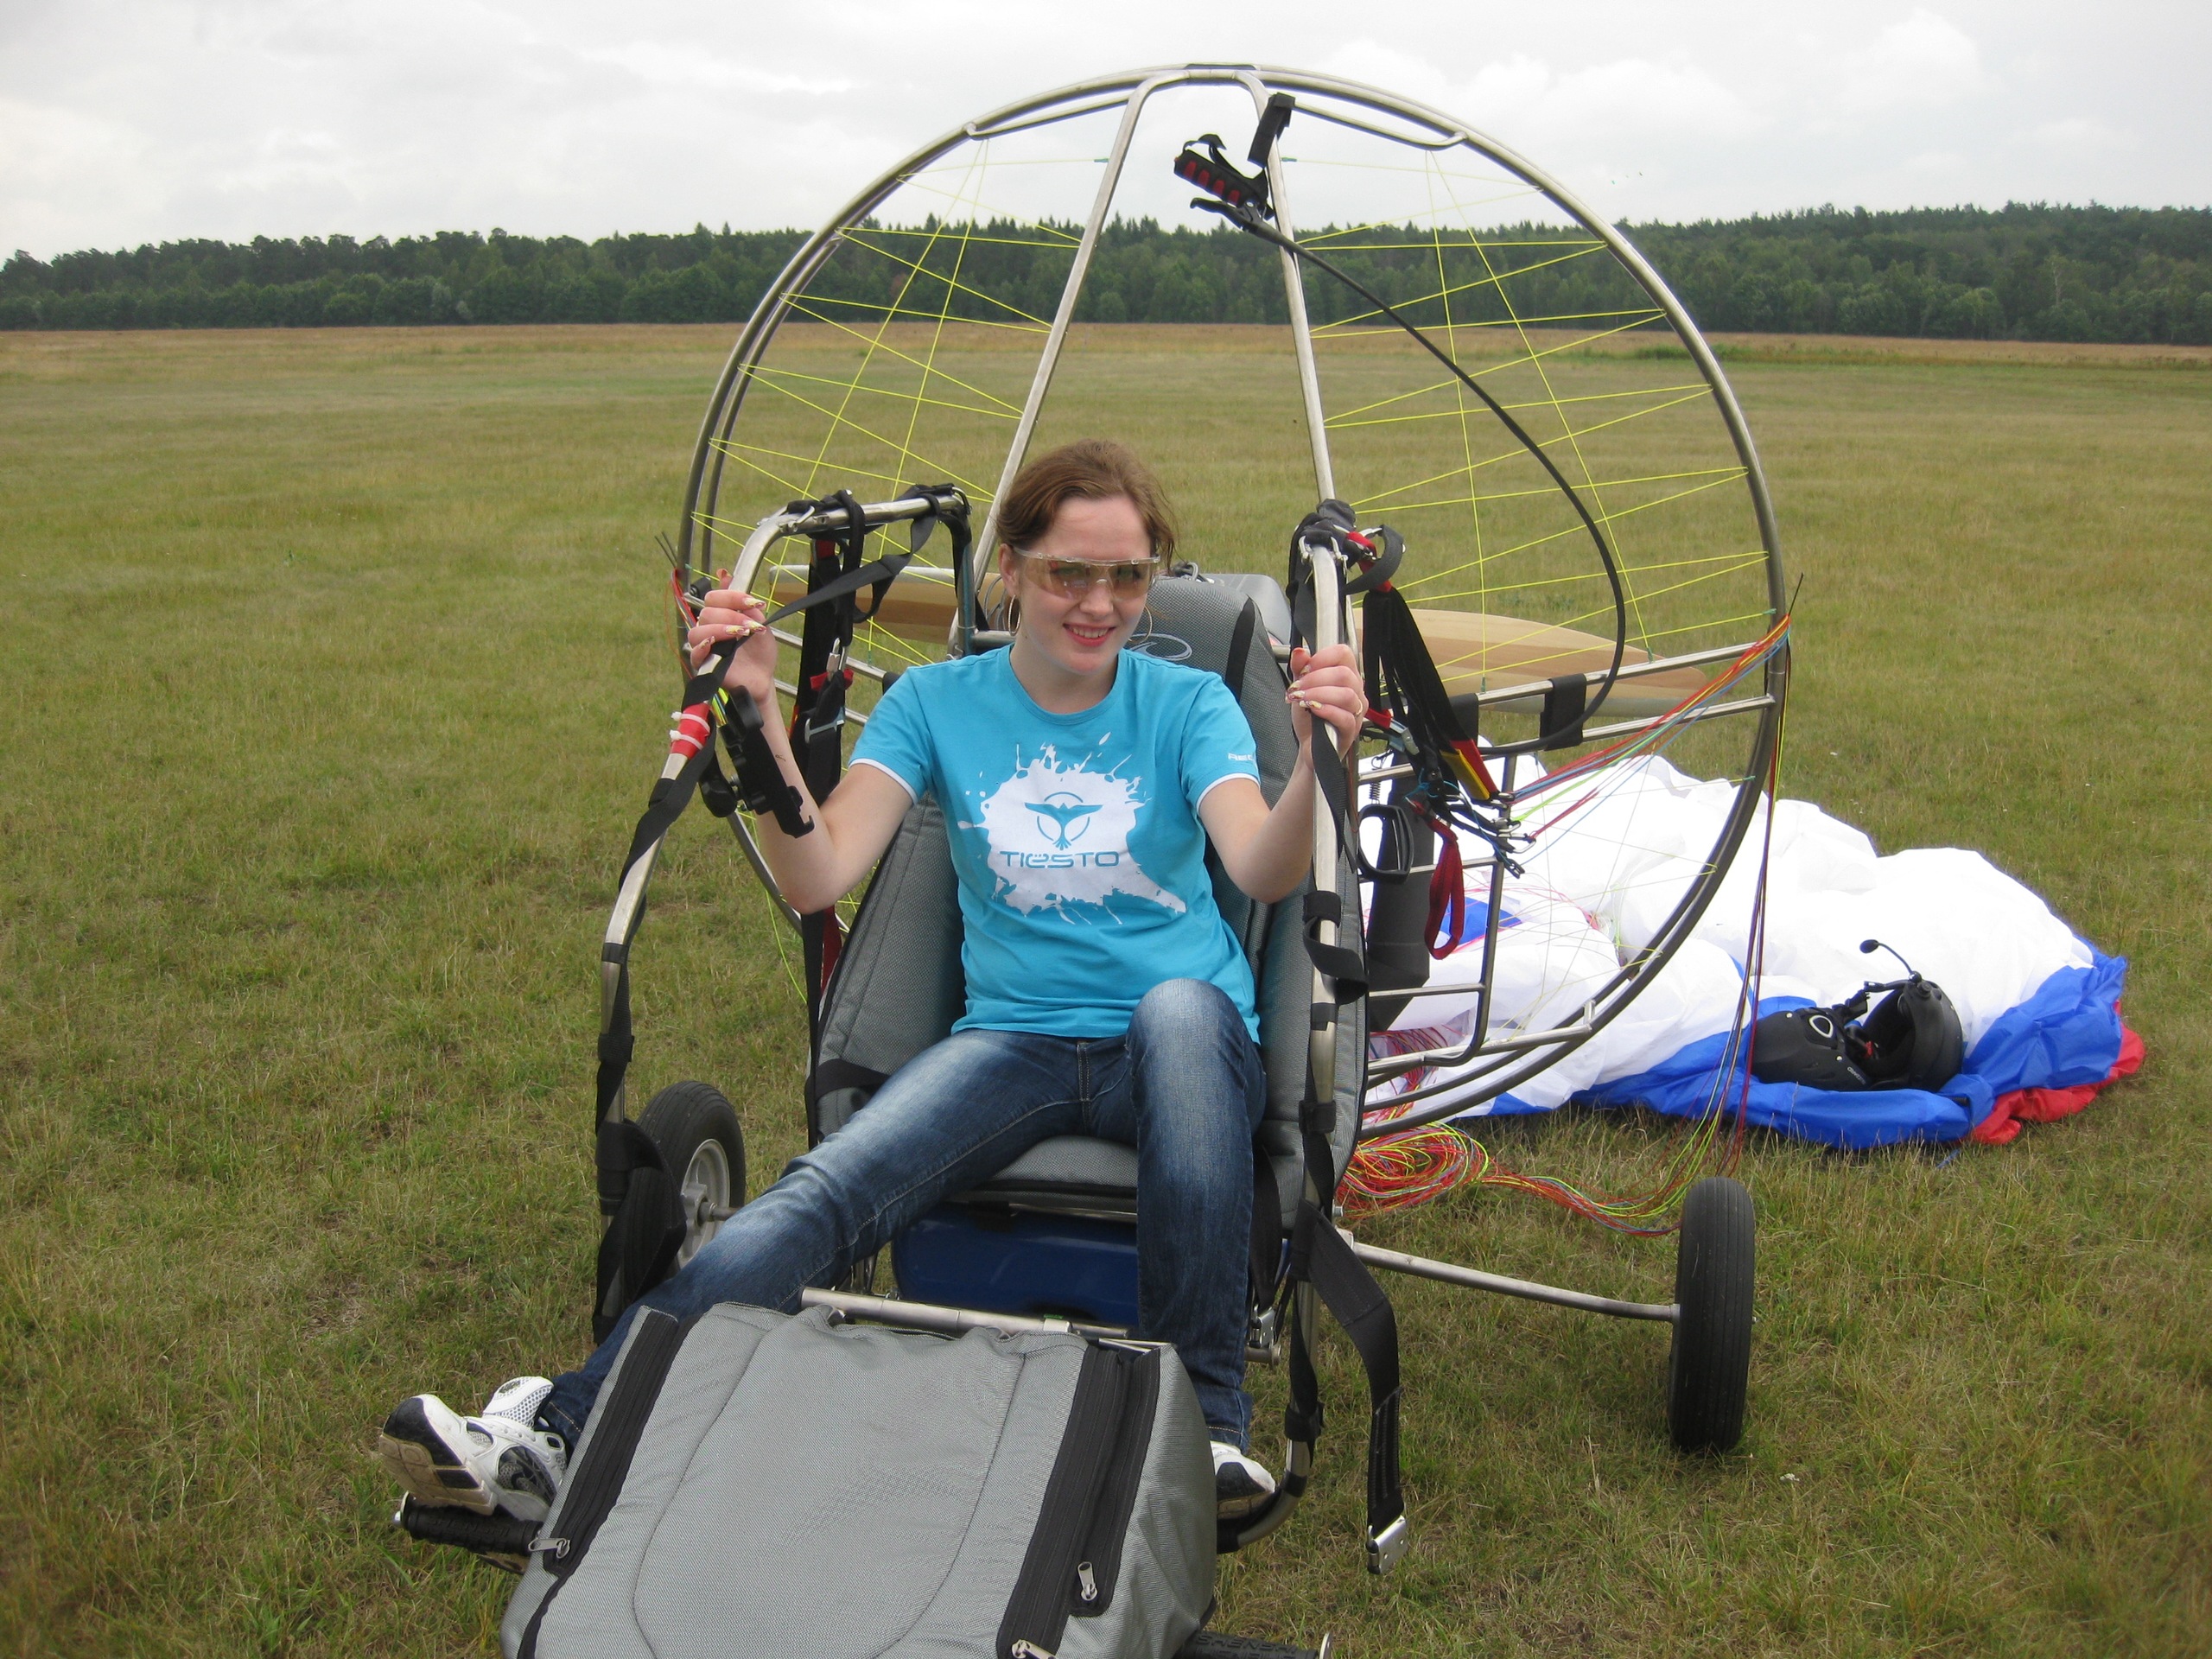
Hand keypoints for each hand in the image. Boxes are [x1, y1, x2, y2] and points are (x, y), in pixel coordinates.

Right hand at [686, 582, 776, 709]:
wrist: (763, 676)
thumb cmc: (759, 651)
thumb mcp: (758, 621)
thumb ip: (743, 601)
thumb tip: (725, 575)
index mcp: (720, 616)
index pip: (714, 597)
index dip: (732, 597)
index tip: (753, 603)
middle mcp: (709, 628)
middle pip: (707, 612)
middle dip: (731, 616)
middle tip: (750, 626)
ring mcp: (705, 646)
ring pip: (698, 631)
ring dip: (720, 629)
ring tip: (740, 634)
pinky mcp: (703, 664)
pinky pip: (694, 653)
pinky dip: (703, 647)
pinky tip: (715, 644)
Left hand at [1286, 642, 1364, 752]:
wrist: (1309, 746)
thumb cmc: (1310, 717)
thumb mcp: (1302, 688)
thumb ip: (1300, 669)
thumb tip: (1300, 652)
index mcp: (1347, 675)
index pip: (1344, 653)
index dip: (1322, 657)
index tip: (1305, 668)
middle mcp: (1356, 691)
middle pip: (1344, 674)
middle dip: (1315, 678)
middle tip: (1298, 688)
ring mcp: (1356, 711)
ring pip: (1347, 695)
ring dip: (1319, 694)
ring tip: (1302, 699)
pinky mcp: (1352, 730)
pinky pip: (1345, 717)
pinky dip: (1326, 710)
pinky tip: (1313, 710)